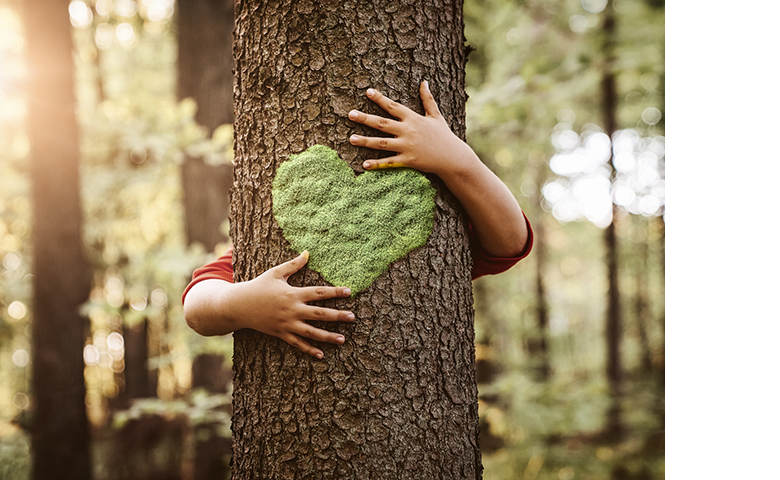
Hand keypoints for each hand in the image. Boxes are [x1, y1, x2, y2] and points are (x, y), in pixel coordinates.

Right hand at [185, 251, 353, 358]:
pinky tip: (321, 354)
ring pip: (311, 332)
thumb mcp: (276, 273)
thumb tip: (308, 253)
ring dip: (328, 336)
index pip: (318, 293)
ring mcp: (286, 324)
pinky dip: (309, 349)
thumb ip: (294, 265)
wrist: (238, 305)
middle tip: (353, 317)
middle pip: (319, 314)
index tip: (349, 292)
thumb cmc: (258, 286)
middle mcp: (292, 310)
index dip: (334, 292)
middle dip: (337, 316)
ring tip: (343, 339)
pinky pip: (297, 343)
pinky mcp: (280, 334)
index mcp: (293, 294)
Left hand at [347, 82, 528, 258]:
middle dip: (365, 118)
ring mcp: (407, 146)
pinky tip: (364, 164)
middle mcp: (408, 131)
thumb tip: (424, 82)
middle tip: (350, 114)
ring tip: (351, 139)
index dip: (380, 98)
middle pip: (382, 123)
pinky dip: (377, 164)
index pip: (393, 106)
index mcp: (413, 119)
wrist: (453, 158)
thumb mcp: (436, 116)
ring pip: (381, 143)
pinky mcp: (408, 161)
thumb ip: (428, 100)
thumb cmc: (444, 136)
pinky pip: (389, 162)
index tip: (367, 91)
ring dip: (365, 141)